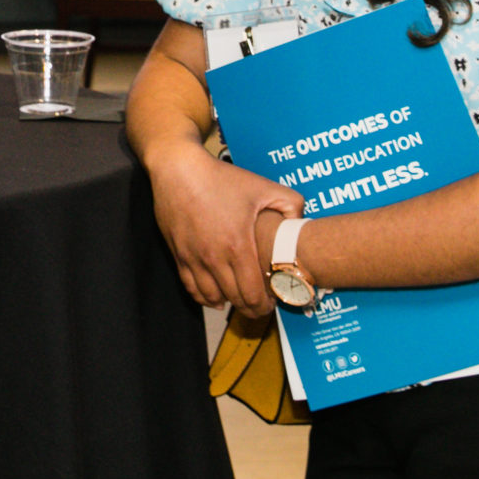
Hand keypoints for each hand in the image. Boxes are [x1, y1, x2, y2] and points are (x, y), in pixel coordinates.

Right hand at [146, 143, 301, 316]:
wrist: (179, 170)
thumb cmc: (220, 179)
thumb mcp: (262, 186)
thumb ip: (290, 203)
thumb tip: (300, 221)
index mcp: (238, 246)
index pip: (253, 294)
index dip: (265, 306)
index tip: (273, 303)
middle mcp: (214, 258)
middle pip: (235, 300)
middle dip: (251, 308)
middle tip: (261, 306)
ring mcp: (194, 258)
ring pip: (212, 298)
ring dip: (228, 304)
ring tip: (240, 301)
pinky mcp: (179, 255)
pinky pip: (191, 287)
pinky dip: (204, 297)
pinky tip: (215, 297)